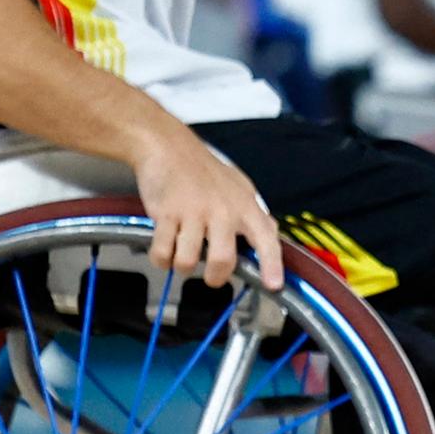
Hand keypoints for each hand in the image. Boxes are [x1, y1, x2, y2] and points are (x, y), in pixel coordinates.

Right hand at [135, 131, 285, 289]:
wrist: (168, 147)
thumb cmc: (203, 169)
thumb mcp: (239, 188)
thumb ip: (253, 213)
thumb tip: (270, 234)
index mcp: (245, 206)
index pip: (266, 239)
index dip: (272, 265)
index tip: (273, 285)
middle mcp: (222, 212)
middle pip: (222, 261)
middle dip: (215, 277)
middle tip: (211, 277)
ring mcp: (194, 213)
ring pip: (187, 262)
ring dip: (181, 266)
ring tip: (181, 255)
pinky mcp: (167, 214)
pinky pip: (162, 253)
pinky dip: (161, 259)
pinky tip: (164, 250)